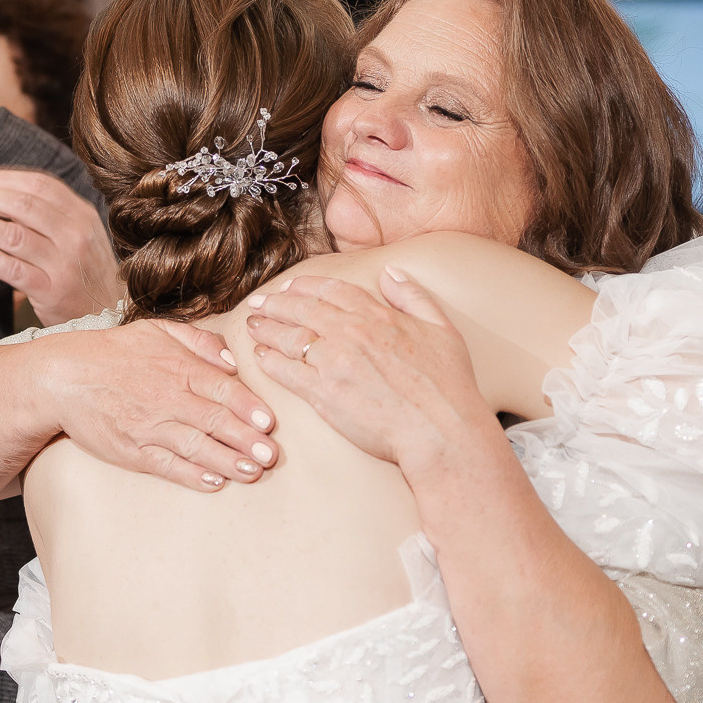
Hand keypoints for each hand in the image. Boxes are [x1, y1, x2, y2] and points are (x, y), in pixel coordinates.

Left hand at [0, 169, 122, 325]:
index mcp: (83, 216)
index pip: (41, 185)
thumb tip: (2, 190)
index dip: (6, 178)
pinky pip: (14, 271)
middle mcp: (76, 237)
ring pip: (14, 236)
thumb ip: (53, 213)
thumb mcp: (82, 234)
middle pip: (25, 206)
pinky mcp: (52, 292)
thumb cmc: (86, 270)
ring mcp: (64, 265)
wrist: (109, 314)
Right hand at [52, 319, 277, 490]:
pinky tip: (212, 482)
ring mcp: (148, 427)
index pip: (221, 389)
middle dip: (246, 440)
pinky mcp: (131, 450)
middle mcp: (166, 398)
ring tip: (253, 472)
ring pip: (195, 446)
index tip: (269, 422)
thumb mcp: (158, 331)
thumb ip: (200, 342)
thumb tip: (234, 362)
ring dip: (226, 461)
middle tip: (271, 455)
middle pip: (213, 421)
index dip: (247, 406)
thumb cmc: (116, 353)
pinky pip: (165, 465)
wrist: (64, 377)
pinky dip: (190, 475)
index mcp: (177, 368)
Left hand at [245, 268, 489, 472]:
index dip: (305, 286)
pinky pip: (287, 372)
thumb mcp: (442, 329)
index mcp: (377, 315)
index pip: (330, 290)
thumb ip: (413, 297)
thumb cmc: (448, 385)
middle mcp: (351, 332)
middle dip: (276, 303)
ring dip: (267, 329)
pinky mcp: (323, 393)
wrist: (439, 429)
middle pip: (302, 308)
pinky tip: (261, 357)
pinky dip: (270, 361)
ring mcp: (334, 362)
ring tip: (253, 327)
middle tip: (258, 303)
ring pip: (289, 337)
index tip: (289, 287)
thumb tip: (390, 273)